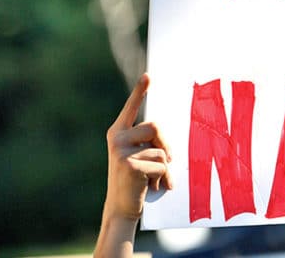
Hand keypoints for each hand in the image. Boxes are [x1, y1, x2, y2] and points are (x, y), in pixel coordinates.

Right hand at [104, 73, 172, 220]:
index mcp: (118, 132)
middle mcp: (117, 138)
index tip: (148, 76)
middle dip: (166, 144)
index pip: (131, 108)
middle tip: (167, 160)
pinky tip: (152, 186)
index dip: (140, 91)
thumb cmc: (136, 180)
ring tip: (153, 178)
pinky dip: (164, 177)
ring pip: (161, 150)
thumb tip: (166, 136)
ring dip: (164, 167)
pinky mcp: (130, 165)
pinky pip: (162, 165)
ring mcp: (121, 151)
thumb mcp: (139, 156)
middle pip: (155, 127)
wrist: (121, 208)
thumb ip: (148, 142)